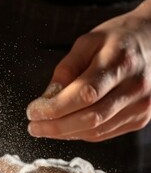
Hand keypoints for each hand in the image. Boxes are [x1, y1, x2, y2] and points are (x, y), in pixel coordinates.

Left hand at [27, 0, 150, 141]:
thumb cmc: (118, 38)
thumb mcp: (89, 41)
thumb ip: (67, 68)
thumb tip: (48, 97)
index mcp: (120, 62)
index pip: (85, 94)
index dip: (55, 108)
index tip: (32, 112)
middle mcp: (135, 86)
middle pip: (91, 118)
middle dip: (56, 127)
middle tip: (33, 127)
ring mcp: (142, 105)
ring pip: (97, 130)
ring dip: (65, 133)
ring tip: (44, 128)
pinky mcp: (142, 118)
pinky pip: (105, 133)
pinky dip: (81, 133)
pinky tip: (65, 127)